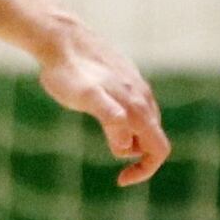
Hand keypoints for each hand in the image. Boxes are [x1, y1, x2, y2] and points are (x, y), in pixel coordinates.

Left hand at [37, 20, 168, 186]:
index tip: (120, 180)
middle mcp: (143, 98)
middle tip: (114, 171)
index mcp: (137, 108)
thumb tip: (124, 148)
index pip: (158, 149)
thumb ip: (108, 119)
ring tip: (107, 139)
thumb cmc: (68, 71)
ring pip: (145, 123)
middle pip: (154, 139)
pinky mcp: (124, 79)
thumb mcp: (84, 98)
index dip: (145, 170)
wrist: (61, 38)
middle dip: (138, 158)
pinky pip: (135, 108)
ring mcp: (136, 87)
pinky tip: (104, 117)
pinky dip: (125, 123)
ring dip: (131, 139)